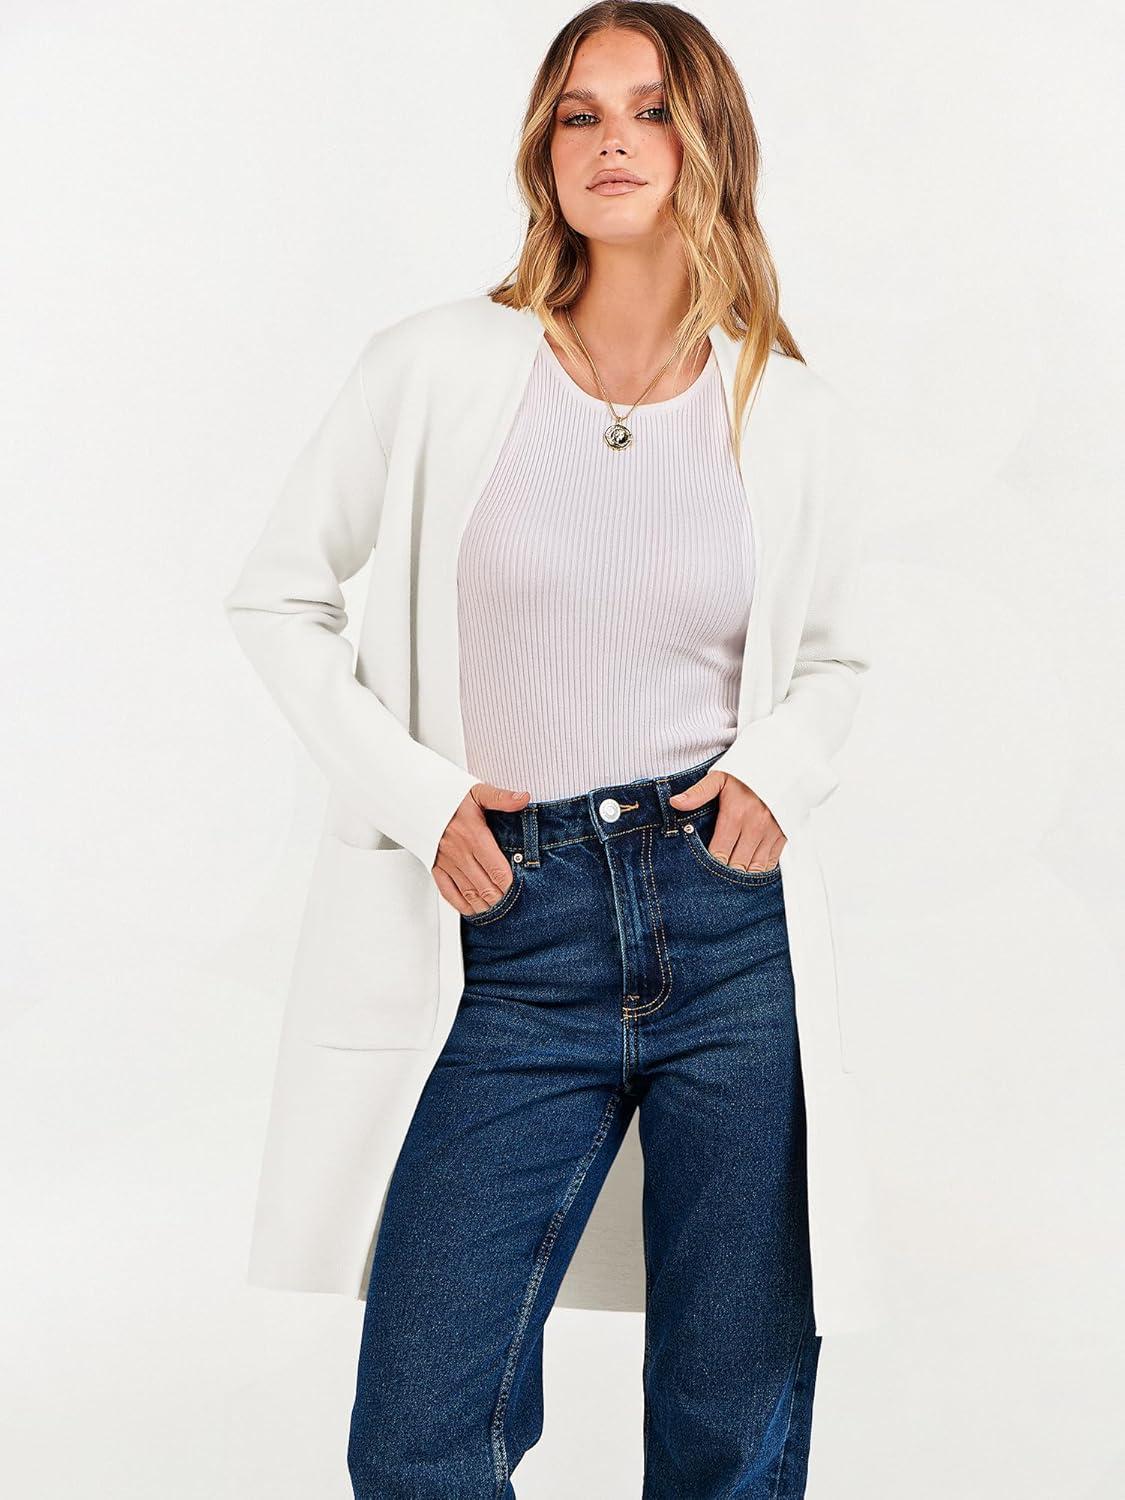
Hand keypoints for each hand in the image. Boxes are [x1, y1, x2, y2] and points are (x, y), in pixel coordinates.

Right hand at [432, 782, 531, 915]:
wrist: (419, 798)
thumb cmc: (450, 796)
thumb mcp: (478, 792)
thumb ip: (502, 798)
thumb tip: (523, 799)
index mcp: (474, 836)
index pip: (497, 869)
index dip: (510, 884)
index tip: (519, 888)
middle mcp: (460, 852)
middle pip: (485, 886)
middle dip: (500, 898)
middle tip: (511, 902)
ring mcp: (447, 862)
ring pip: (468, 892)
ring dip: (483, 904)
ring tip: (495, 908)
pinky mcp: (435, 866)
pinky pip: (447, 891)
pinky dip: (460, 904)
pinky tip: (471, 909)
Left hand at [667, 769, 784, 871]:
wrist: (781, 763)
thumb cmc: (746, 772)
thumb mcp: (719, 777)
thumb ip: (697, 793)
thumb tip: (675, 803)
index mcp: (736, 815)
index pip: (719, 854)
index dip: (710, 865)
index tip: (702, 869)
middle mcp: (755, 827)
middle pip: (737, 865)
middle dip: (724, 874)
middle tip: (714, 878)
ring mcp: (771, 832)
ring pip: (755, 868)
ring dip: (742, 875)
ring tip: (730, 879)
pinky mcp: (783, 835)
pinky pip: (772, 862)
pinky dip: (760, 870)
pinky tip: (749, 871)